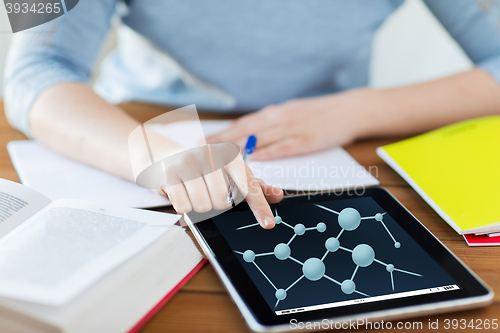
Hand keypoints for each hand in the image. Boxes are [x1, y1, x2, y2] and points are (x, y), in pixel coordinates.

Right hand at [160, 143, 282, 227]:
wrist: (173, 157)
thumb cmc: (210, 168)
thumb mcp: (234, 173)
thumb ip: (255, 187)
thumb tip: (277, 195)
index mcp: (231, 156)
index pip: (249, 188)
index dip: (260, 208)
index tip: (268, 224)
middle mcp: (211, 156)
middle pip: (223, 202)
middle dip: (218, 204)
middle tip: (211, 192)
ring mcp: (189, 163)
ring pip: (203, 206)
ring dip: (201, 206)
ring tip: (197, 190)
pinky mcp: (170, 173)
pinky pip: (183, 206)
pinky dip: (185, 205)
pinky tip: (184, 191)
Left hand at [206, 89, 375, 159]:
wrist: (350, 109)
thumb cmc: (320, 113)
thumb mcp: (293, 111)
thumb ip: (272, 122)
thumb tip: (252, 132)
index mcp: (276, 112)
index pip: (243, 123)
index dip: (222, 133)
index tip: (204, 140)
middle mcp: (280, 118)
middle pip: (246, 131)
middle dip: (222, 141)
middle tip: (202, 150)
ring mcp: (293, 129)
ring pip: (260, 140)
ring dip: (238, 149)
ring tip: (219, 158)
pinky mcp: (306, 141)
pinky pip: (283, 148)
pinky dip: (266, 154)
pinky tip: (254, 160)